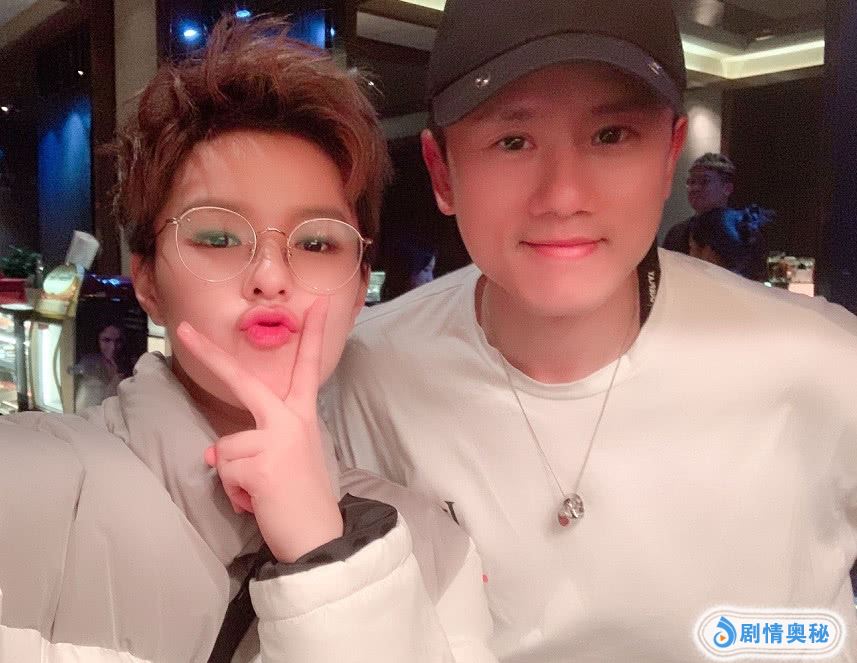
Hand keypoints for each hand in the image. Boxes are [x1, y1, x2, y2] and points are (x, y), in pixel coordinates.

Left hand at [176, 298, 342, 562]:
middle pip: (244, 381)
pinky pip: (224, 470)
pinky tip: (257, 501)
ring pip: (225, 447)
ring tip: (261, 492)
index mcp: (303, 416)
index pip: (307, 369)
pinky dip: (233, 491)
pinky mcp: (260, 462)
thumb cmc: (303, 499)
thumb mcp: (286, 460)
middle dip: (211, 355)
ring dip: (233, 475)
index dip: (312, 337)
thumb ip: (254, 445)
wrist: (319, 537)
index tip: (315, 306)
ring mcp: (276, 438)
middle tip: (184, 329)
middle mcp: (290, 420)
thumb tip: (210, 454)